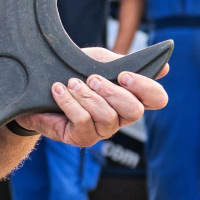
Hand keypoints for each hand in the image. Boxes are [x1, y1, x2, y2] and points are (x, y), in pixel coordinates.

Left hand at [14, 47, 168, 147]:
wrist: (34, 89)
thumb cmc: (70, 74)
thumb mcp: (96, 61)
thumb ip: (123, 63)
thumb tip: (165, 68)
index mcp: (129, 96)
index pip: (157, 99)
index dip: (145, 88)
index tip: (123, 75)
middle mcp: (120, 116)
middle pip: (135, 111)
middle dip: (112, 92)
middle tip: (92, 78)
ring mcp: (102, 130)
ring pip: (107, 117)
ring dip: (86, 96)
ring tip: (70, 83)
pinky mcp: (82, 138)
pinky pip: (83, 122)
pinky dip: (69, 102)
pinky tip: (58, 90)